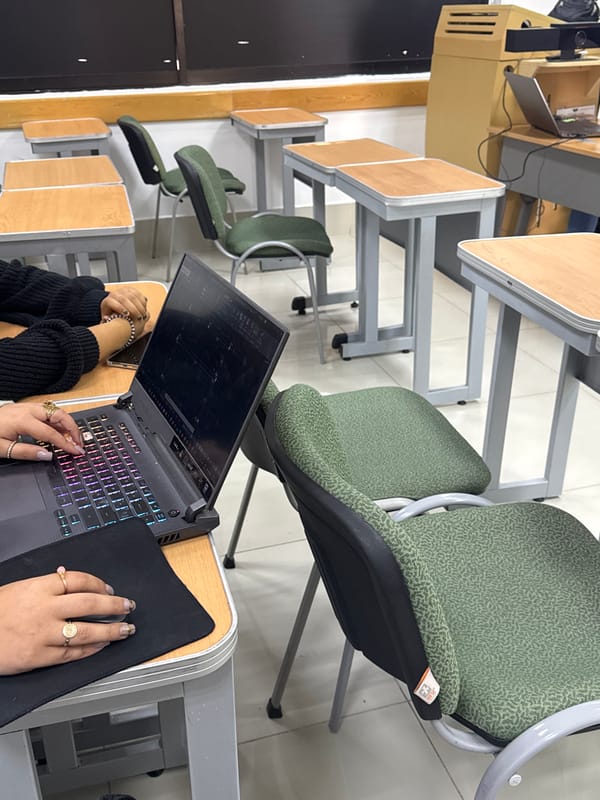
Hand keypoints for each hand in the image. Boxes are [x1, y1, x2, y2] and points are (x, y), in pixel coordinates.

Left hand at [0, 402, 83, 460]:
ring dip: (66, 423)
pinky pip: (47, 411)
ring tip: (72, 438)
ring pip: (55, 411)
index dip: (66, 443)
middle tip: (79, 443)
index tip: (76, 452)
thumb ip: (26, 452)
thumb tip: (47, 456)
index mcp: (22, 420)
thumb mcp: (2, 449)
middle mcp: (27, 410)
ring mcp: (26, 406)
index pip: (52, 433)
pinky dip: (57, 420)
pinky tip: (59, 431)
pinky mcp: (24, 407)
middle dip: (73, 428)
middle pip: (59, 415)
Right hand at [0, 570, 135, 673]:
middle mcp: (45, 609)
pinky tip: (102, 645)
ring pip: (87, 631)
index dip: (99, 584)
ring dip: (111, 630)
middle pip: (90, 604)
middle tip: (128, 606)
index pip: (78, 580)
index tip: (110, 590)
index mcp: (39, 588)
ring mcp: (43, 634)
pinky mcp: (39, 656)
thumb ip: (45, 584)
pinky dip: (91, 649)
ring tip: (125, 629)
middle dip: (114, 606)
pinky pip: (72, 653)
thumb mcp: (19, 588)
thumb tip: (65, 574)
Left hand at [100, 288, 148, 324]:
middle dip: (133, 309)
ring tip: (143, 315)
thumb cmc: (113, 316)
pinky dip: (142, 301)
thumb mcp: (109, 319)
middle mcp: (114, 294)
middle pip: (124, 299)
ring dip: (139, 306)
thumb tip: (108, 318)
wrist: (115, 307)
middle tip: (139, 317)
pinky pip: (138, 293)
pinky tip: (144, 308)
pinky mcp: (130, 289)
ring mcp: (122, 290)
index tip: (127, 315)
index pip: (113, 302)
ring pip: (132, 296)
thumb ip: (109, 320)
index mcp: (107, 301)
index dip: (120, 308)